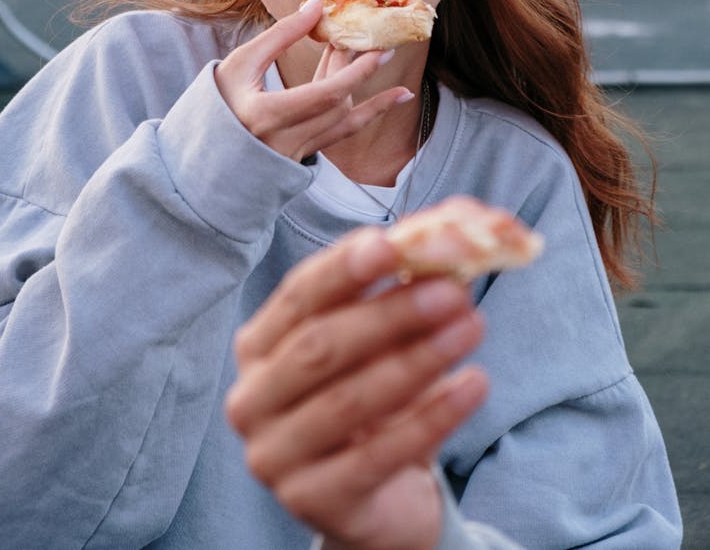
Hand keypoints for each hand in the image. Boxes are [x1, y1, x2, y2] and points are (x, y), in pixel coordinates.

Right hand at [214, 0, 411, 161]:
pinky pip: (343, 133)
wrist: (203, 152)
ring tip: (374, 54)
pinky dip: (370, 112)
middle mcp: (284, 142)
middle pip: (338, 104)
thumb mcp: (241, 62)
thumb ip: (281, 34)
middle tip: (382, 43)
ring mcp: (296, 153)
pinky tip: (399, 96)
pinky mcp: (304, 156)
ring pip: (343, 119)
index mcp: (264, 116)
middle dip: (360, 71)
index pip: (324, 96)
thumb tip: (319, 6)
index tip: (378, 49)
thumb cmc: (217, 100)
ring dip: (360, 85)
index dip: (355, 73)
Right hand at [225, 226, 488, 549]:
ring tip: (473, 326)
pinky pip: (376, 456)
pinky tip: (474, 384)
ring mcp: (274, 455)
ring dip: (417, 359)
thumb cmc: (374, 395)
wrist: (376, 495)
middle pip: (320, 345)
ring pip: (348, 399)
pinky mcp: (310, 501)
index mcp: (259, 343)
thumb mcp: (381, 336)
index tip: (391, 244)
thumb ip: (406, 280)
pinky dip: (431, 416)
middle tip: (453, 290)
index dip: (343, 268)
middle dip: (389, 313)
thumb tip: (457, 225)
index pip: (299, 295)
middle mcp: (252, 397)